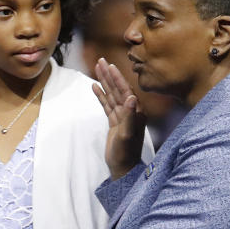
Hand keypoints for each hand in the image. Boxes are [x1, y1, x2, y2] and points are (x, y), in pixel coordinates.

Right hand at [92, 58, 146, 179]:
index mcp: (134, 112)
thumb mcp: (127, 135)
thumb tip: (132, 97)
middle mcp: (129, 111)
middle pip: (117, 89)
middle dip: (109, 75)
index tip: (109, 65)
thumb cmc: (126, 153)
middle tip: (101, 60)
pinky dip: (101, 94)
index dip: (116, 78)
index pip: (124, 90)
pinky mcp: (114, 122)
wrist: (124, 167)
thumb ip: (130, 116)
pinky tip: (94, 86)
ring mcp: (121, 116)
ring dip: (104, 81)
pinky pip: (106, 104)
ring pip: (111, 94)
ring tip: (97, 68)